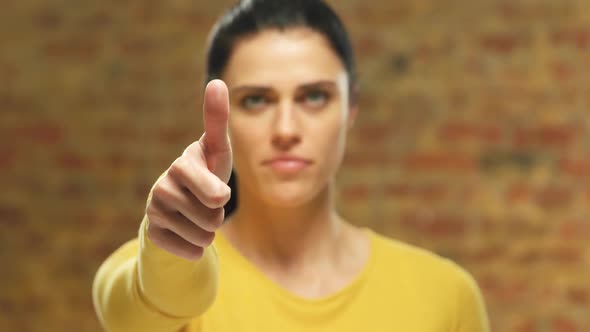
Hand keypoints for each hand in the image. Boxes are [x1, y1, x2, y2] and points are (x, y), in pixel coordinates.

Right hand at [146, 79, 231, 259]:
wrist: (180, 208)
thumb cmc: (206, 173)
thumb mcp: (217, 150)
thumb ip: (217, 120)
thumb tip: (216, 81)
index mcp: (182, 165)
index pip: (210, 189)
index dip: (216, 193)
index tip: (218, 196)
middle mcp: (162, 186)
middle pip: (212, 216)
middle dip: (218, 214)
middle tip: (208, 203)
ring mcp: (154, 212)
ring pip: (203, 236)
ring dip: (209, 231)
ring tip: (198, 216)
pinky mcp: (152, 236)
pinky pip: (190, 252)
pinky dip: (196, 249)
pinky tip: (187, 233)